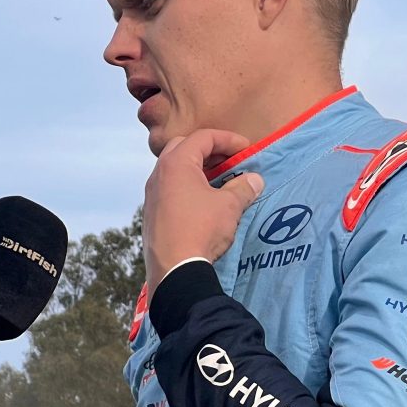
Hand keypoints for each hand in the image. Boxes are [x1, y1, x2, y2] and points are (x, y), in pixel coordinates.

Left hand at [142, 129, 263, 290]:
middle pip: (184, 147)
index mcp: (176, 163)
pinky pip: (170, 189)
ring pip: (175, 169)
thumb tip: (254, 180)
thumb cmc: (202, 229)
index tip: (246, 149)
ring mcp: (152, 194)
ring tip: (219, 181)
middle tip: (229, 161)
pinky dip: (188, 186)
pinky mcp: (151, 213)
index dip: (228, 139)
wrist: (175, 269)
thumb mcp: (229, 206)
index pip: (203, 138)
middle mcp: (159, 173)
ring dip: (198, 170)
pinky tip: (203, 203)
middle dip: (209, 150)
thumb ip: (243, 188)